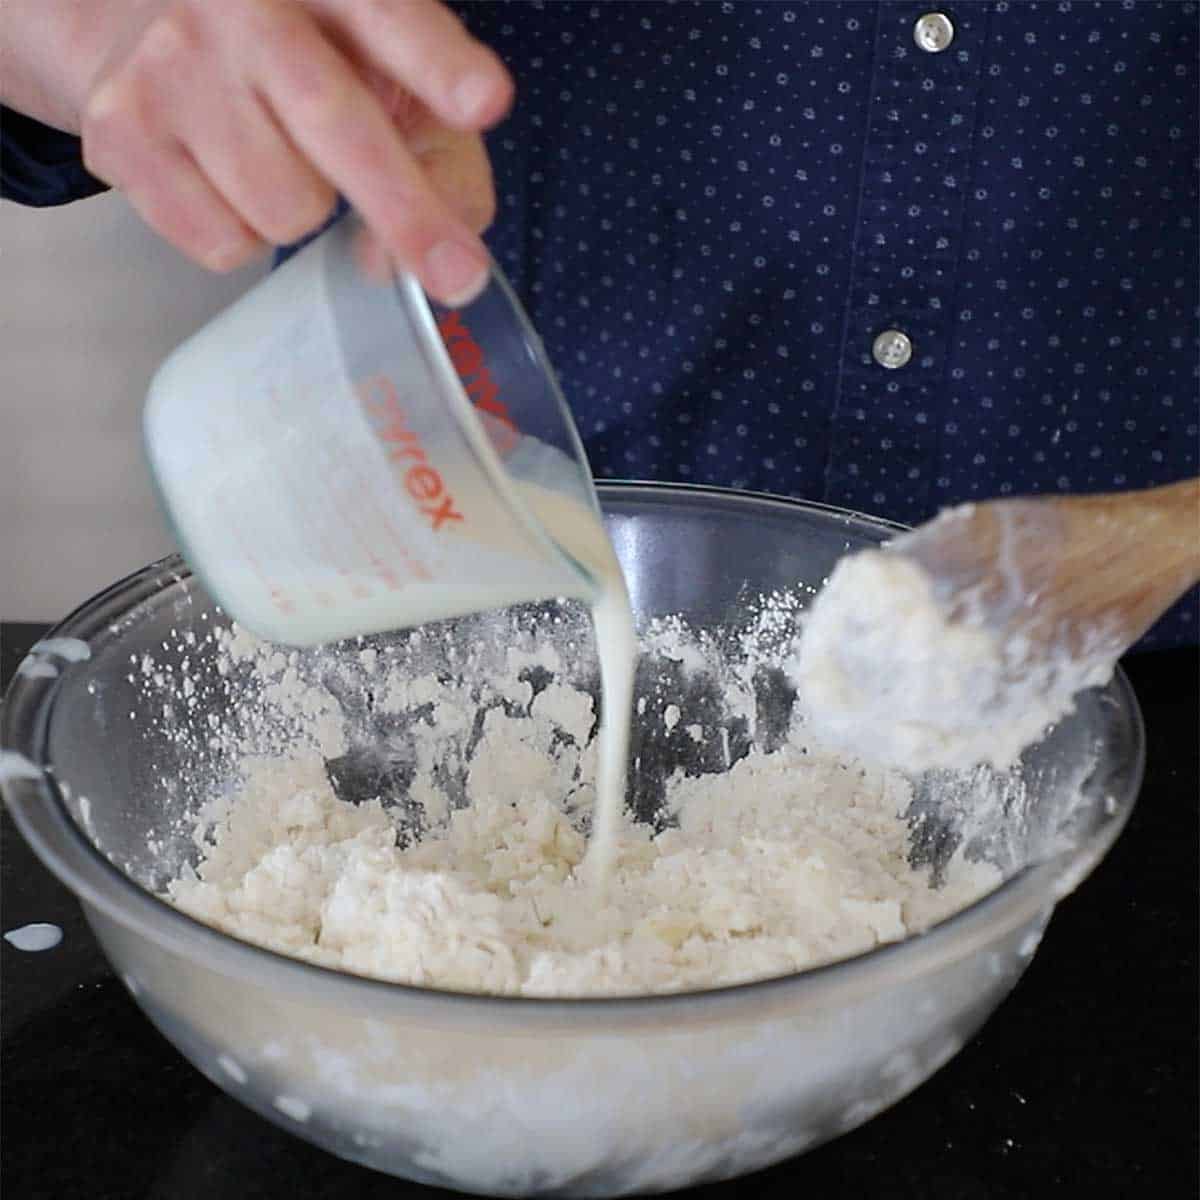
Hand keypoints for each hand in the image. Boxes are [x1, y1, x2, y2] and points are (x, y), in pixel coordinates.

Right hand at [9, 1, 512, 302]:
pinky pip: (225, 242)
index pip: (391, 19)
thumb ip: (437, 164)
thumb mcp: (392, 85)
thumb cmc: (306, 64)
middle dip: (406, 213)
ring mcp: (175, 63)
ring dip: (301, 212)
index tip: (483, 103)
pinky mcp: (120, 129)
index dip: (439, 66)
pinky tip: (223, 175)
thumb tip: (384, 261)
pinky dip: (242, 234)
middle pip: (338, 124)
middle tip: (457, 276)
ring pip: (285, 208)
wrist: (138, 21)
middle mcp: (246, 5)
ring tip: (274, 157)